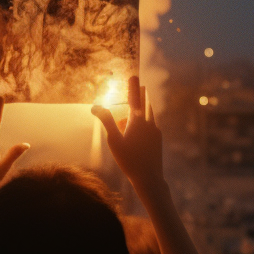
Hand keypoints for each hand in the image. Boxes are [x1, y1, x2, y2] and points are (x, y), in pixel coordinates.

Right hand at [92, 75, 163, 191]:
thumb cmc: (129, 160)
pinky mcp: (158, 140)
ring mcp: (155, 131)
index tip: (133, 75)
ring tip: (137, 108)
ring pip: (149, 114)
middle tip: (140, 86)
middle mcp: (149, 123)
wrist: (149, 178)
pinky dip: (145, 121)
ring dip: (142, 109)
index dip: (132, 87)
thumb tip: (95, 106)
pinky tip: (141, 128)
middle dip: (141, 95)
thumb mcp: (114, 140)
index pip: (134, 98)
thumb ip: (106, 121)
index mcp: (138, 121)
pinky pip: (151, 125)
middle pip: (146, 103)